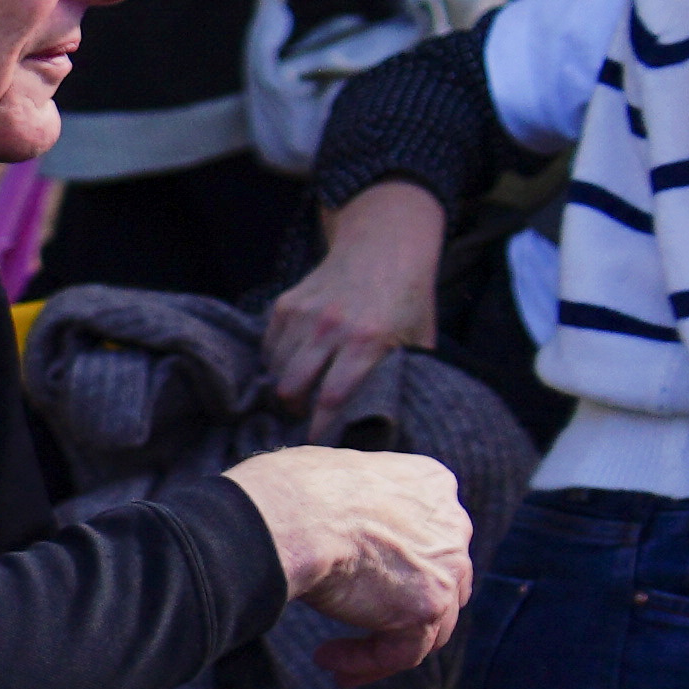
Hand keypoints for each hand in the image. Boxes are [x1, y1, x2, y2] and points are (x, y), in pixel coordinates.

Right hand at [224, 441, 471, 685]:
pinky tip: (328, 659)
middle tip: (357, 628)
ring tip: (331, 657)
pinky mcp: (428, 606)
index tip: (358, 584)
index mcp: (430, 483)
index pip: (428, 535)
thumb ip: (353, 500)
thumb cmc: (287, 493)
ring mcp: (447, 566)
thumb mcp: (331, 477)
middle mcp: (452, 522)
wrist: (290, 516)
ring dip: (379, 643)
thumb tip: (330, 520)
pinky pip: (403, 651)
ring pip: (428, 624)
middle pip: (441, 580)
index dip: (396, 565)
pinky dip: (366, 662)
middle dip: (400, 609)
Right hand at [262, 181, 446, 420]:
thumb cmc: (408, 296)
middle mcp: (330, 327)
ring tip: (301, 390)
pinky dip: (277, 361)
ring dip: (286, 386)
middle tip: (304, 415)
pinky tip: (295, 361)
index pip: (332, 398)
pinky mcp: (285, 304)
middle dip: (294, 409)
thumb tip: (398, 413)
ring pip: (275, 370)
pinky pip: (269, 347)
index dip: (320, 428)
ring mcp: (303, 314)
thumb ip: (405, 373)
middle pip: (292, 388)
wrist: (386, 242)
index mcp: (367, 340)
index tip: (316, 446)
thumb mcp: (419, 336)